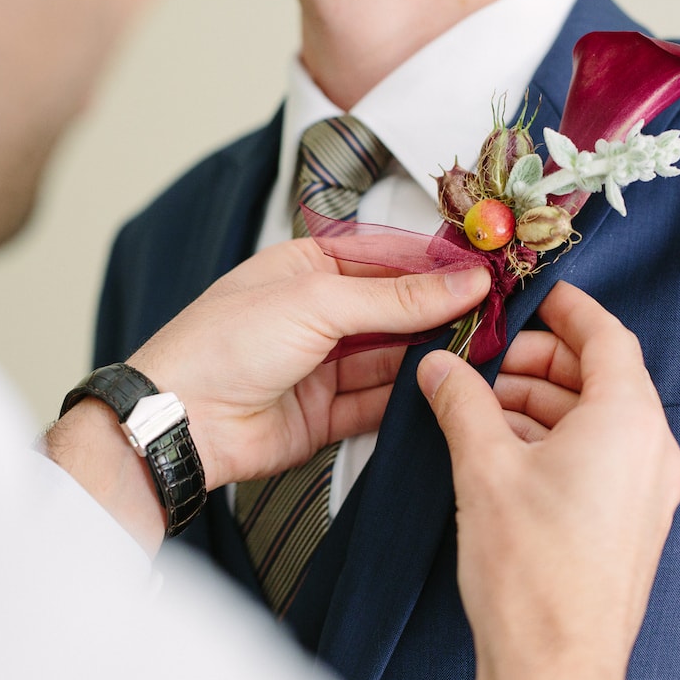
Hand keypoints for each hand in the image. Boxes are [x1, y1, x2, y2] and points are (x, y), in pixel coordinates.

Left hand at [47, 238, 488, 554]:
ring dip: (429, 357)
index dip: (435, 266)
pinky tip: (443, 392)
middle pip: (393, 310)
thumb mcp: (318, 302)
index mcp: (305, 268)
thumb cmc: (226, 343)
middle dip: (439, 314)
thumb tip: (466, 283)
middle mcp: (315, 314)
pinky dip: (408, 400)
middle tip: (496, 316)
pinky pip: (377, 404)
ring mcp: (321, 366)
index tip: (486, 273)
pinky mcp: (325, 415)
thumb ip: (397, 297)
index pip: (385, 258)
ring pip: (390, 358)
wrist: (182, 421)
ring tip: (482, 354)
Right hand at [417, 282, 679, 679]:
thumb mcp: (483, 468)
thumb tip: (443, 370)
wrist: (554, 668)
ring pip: (596, 421)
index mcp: (629, 423)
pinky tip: (502, 452)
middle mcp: (651, 453)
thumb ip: (461, 403)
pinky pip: (598, 459)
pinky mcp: (629, 525)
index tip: (538, 298)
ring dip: (541, 405)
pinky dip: (554, 442)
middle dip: (541, 363)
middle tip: (490, 361)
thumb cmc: (536, 579)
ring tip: (483, 409)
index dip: (569, 310)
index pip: (609, 337)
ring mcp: (645, 493)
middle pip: (601, 377)